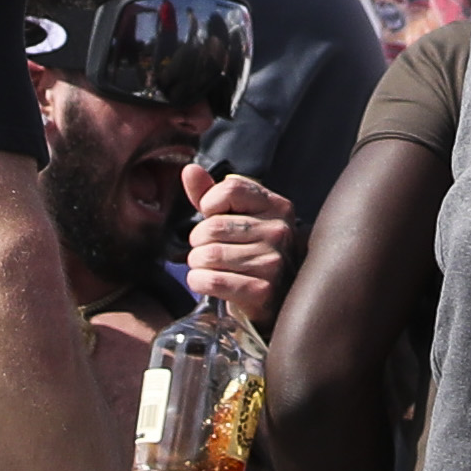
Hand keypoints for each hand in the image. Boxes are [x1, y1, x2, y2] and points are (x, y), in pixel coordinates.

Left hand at [178, 166, 293, 325]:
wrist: (269, 301)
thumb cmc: (247, 252)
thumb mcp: (234, 218)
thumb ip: (210, 194)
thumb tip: (190, 169)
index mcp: (277, 206)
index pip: (229, 188)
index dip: (209, 204)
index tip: (212, 217)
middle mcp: (280, 232)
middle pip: (213, 226)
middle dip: (199, 241)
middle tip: (207, 250)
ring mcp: (274, 262)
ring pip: (209, 255)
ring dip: (197, 264)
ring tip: (209, 267)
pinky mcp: (263, 291)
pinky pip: (212, 281)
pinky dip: (198, 282)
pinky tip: (205, 282)